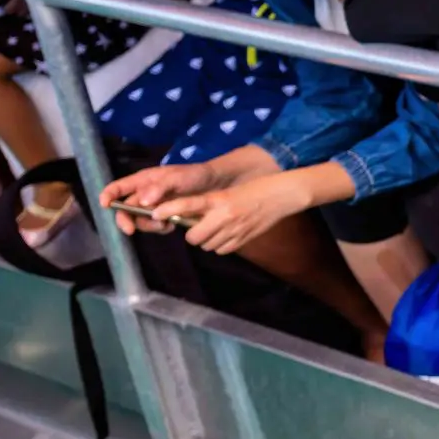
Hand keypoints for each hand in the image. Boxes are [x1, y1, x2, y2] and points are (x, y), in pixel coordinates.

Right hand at [103, 159, 231, 231]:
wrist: (219, 185)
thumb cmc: (196, 175)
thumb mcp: (179, 178)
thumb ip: (161, 187)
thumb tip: (142, 201)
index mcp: (143, 180)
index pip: (118, 187)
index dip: (108, 195)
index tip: (104, 205)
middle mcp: (145, 193)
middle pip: (125, 209)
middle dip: (126, 220)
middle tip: (131, 230)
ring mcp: (155, 206)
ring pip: (140, 220)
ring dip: (147, 225)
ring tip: (164, 225)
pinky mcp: (165, 216)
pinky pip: (155, 225)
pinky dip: (160, 228)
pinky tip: (172, 226)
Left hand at [148, 169, 312, 255]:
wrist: (284, 195)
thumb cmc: (257, 188)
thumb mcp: (229, 193)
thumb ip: (212, 206)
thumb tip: (193, 219)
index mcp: (220, 199)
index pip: (188, 205)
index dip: (169, 210)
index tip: (155, 213)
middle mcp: (224, 216)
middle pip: (194, 237)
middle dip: (194, 234)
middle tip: (200, 226)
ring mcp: (235, 230)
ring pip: (208, 245)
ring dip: (208, 240)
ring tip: (219, 228)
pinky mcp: (244, 240)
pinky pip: (222, 250)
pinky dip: (222, 245)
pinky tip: (230, 234)